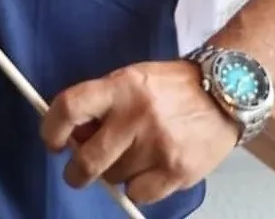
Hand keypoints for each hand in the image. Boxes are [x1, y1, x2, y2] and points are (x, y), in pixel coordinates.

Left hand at [40, 60, 238, 204]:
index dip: (52, 128)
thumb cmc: (168, 87)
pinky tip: (146, 171)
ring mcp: (158, 147)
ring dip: (113, 173)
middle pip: (89, 158)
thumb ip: (100, 105)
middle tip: (75, 173)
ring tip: (127, 158)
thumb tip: (72, 137)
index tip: (51, 142)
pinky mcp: (178, 172)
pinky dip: (136, 188)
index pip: (70, 107)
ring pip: (114, 177)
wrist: (223, 95)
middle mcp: (135, 117)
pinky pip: (140, 194)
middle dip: (75, 172)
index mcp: (118, 87)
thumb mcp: (128, 81)